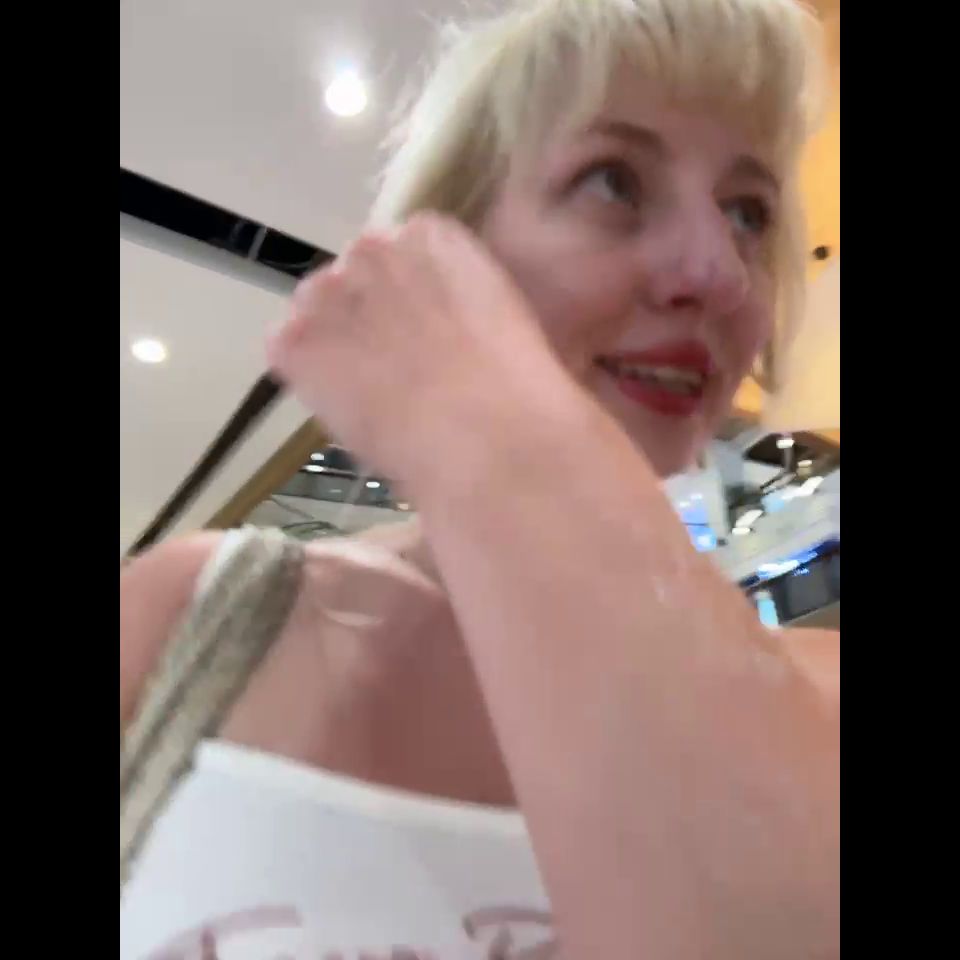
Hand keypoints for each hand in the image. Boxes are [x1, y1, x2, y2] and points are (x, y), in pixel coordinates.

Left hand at [267, 214, 571, 489]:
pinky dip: (307, 381)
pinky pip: (286, 353)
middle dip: (365, 318)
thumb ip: (457, 301)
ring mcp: (327, 293)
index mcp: (431, 237)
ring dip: (333, 344)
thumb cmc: (516, 386)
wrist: (484, 435)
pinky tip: (346, 410)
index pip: (399, 256)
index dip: (406, 302)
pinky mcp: (295, 341)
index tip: (422, 337)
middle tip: (395, 370)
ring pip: (315, 313)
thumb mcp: (499, 316)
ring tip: (370, 396)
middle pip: (353, 279)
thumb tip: (438, 327)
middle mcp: (373, 248)